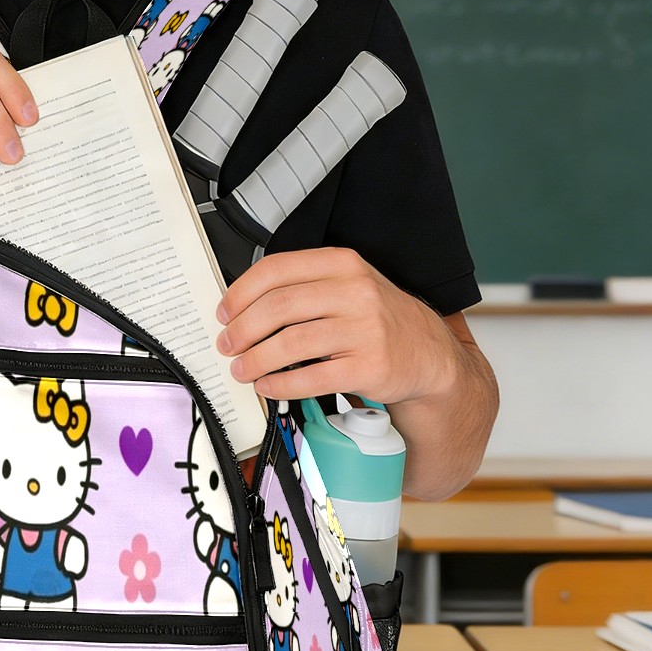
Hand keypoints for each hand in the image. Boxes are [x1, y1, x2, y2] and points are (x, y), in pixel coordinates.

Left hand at [214, 247, 457, 405]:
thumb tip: (242, 308)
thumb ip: (301, 287)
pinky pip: (313, 378)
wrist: (427, 353)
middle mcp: (355, 291)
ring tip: (242, 369)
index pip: (277, 269)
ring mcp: (365, 329)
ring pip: (291, 343)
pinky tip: (268, 387)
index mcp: (342, 263)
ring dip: (256, 359)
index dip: (240, 293)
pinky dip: (281, 385)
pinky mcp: (369, 366)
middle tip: (227, 345)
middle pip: (279, 306)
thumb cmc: (377, 319)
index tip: (224, 313)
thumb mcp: (346, 286)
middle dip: (242, 329)